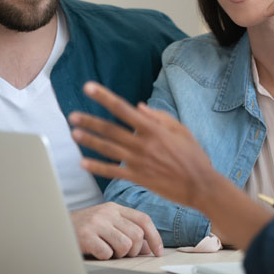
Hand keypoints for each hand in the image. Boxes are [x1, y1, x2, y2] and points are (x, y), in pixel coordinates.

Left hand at [69, 82, 219, 211]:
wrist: (201, 185)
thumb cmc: (193, 156)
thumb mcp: (181, 130)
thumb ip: (159, 116)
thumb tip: (139, 106)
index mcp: (153, 128)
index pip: (123, 108)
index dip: (104, 97)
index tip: (89, 88)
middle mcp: (143, 143)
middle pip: (110, 129)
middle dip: (89, 121)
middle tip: (72, 116)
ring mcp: (139, 162)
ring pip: (108, 149)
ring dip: (89, 141)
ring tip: (74, 134)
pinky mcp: (138, 178)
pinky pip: (113, 172)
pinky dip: (97, 167)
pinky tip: (83, 163)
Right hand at [69, 202, 162, 259]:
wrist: (56, 226)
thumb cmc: (86, 228)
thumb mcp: (108, 223)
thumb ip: (128, 230)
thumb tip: (148, 247)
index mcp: (115, 207)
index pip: (144, 219)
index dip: (154, 236)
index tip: (158, 251)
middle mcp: (107, 212)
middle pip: (136, 235)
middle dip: (133, 250)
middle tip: (123, 253)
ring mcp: (96, 223)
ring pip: (125, 245)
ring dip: (119, 254)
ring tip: (108, 250)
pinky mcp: (86, 236)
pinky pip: (107, 253)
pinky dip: (104, 257)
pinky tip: (96, 251)